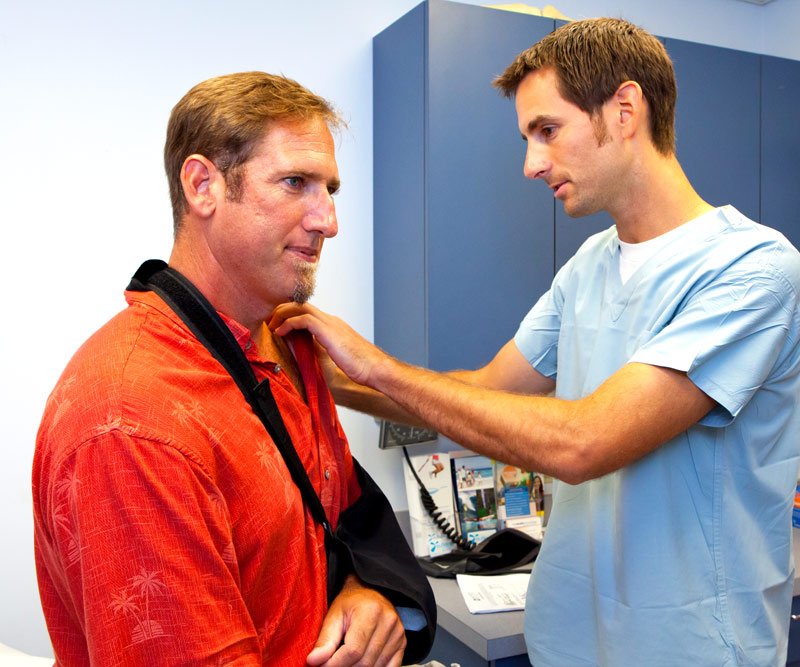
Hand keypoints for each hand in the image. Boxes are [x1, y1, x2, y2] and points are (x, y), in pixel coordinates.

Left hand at [269, 303, 385, 386]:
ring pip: (300, 307)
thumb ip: (320, 352)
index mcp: (333, 326)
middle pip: (301, 304)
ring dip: (281, 313)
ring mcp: (330, 323)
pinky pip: (303, 319)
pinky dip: (288, 323)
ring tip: (270, 324)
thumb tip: (305, 356)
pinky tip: (280, 332)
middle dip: (281, 309)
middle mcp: (331, 320)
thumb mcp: (334, 357)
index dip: (289, 314)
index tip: (275, 324)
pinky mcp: (328, 331)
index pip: (307, 311)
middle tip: (268, 321)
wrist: (374, 368)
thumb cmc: (360, 367)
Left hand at [306, 575, 405, 666]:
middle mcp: (388, 621)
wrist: (370, 592)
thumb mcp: (334, 615)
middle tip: (331, 664)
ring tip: (345, 661)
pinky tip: (361, 663)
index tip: (321, 666)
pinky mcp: (402, 643)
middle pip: (364, 662)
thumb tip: (313, 661)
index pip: (353, 650)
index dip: (334, 664)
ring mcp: (398, 633)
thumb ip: (325, 640)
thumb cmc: (351, 603)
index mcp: (370, 611)